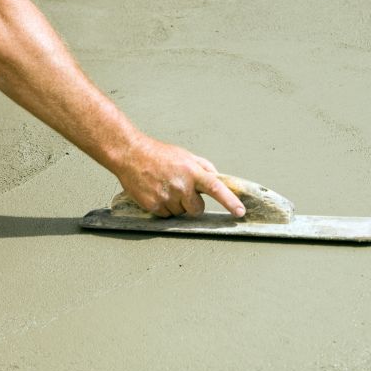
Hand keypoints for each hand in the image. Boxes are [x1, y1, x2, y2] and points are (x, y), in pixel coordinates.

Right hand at [116, 135, 245, 218]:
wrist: (131, 155)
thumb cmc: (159, 154)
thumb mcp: (186, 155)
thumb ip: (204, 167)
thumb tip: (218, 179)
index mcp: (192, 172)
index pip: (216, 188)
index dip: (230, 201)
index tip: (240, 211)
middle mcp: (181, 186)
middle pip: (197, 209)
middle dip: (192, 204)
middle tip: (181, 190)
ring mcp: (167, 197)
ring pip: (180, 213)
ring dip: (176, 204)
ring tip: (165, 187)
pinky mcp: (154, 205)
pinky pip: (166, 216)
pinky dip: (163, 207)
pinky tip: (157, 193)